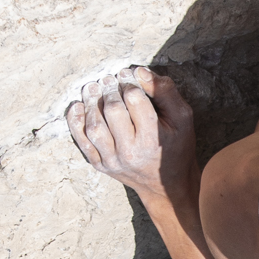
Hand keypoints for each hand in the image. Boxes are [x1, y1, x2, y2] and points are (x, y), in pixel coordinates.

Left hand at [67, 67, 195, 208]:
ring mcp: (112, 161)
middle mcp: (130, 152)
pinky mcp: (100, 165)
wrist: (166, 186)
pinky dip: (75, 122)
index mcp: (152, 139)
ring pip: (94, 126)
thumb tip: (138, 71)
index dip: (128, 81)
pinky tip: (79, 106)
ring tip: (93, 87)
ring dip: (91, 102)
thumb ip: (164, 91)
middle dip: (110, 89)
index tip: (126, 74)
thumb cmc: (176, 147)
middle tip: (109, 79)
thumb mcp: (182, 118)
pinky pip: (82, 141)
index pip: (134, 100)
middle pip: (112, 110)